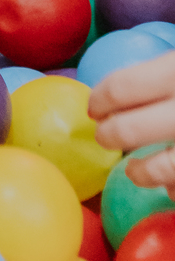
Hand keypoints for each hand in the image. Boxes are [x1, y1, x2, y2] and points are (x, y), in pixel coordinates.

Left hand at [88, 51, 174, 196]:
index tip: (94, 108)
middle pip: (129, 129)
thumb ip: (160, 71)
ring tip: (134, 171)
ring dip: (142, 173)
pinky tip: (169, 185)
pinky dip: (173, 189)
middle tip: (104, 136)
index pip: (122, 87)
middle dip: (109, 135)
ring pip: (162, 168)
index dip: (100, 100)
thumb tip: (117, 89)